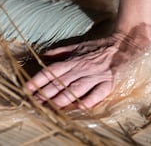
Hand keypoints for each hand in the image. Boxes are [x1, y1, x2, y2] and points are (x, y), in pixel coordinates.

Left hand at [25, 31, 150, 108]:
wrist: (124, 43)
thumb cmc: (99, 46)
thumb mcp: (78, 45)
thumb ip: (61, 52)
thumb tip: (44, 55)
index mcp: (73, 60)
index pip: (51, 71)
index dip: (38, 80)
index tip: (26, 88)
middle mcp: (82, 69)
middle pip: (61, 83)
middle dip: (46, 93)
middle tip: (33, 103)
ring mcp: (95, 76)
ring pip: (76, 89)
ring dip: (62, 99)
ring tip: (50, 107)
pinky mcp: (109, 82)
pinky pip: (98, 93)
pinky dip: (89, 100)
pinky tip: (80, 107)